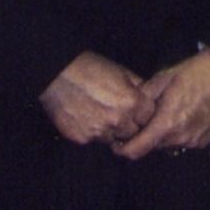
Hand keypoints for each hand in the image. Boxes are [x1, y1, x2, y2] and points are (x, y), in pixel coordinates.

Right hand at [39, 50, 155, 145]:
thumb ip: (139, 88)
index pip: (149, 117)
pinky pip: (94, 140)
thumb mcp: (122, 72)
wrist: (58, 75)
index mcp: (132, 102)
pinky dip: (94, 132)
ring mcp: (99, 132)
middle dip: (131, 124)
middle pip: (134, 132)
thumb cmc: (92, 68)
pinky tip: (87, 117)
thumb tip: (150, 96)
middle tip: (122, 114)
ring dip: (112, 131)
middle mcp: (118, 120)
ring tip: (102, 114)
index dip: (144, 112)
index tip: (139, 110)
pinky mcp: (81, 138)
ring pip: (114, 139)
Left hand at [113, 48, 209, 159]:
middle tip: (147, 120)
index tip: (117, 144)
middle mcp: (179, 137)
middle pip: (152, 148)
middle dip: (145, 137)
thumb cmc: (191, 73)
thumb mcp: (160, 80)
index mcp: (166, 123)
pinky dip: (179, 135)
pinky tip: (183, 118)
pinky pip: (183, 143)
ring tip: (168, 116)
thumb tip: (125, 112)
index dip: (122, 150)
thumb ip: (140, 99)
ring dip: (163, 136)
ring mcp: (193, 140)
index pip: (136, 150)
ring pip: (168, 146)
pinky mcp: (203, 140)